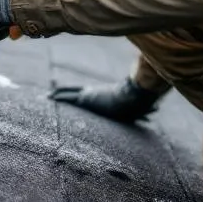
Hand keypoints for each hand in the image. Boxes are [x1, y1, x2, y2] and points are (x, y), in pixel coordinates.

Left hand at [49, 78, 164, 122]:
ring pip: (69, 93)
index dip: (81, 93)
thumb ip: (145, 109)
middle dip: (65, 92)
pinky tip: (48, 97)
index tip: (75, 93)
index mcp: (104, 95)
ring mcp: (90, 95)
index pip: (89, 93)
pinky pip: (68, 98)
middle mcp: (95, 93)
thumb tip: (155, 109)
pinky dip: (58, 97)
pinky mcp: (86, 99)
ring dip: (58, 95)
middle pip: (76, 91)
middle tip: (53, 93)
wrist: (133, 98)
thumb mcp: (139, 107)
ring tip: (47, 96)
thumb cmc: (138, 102)